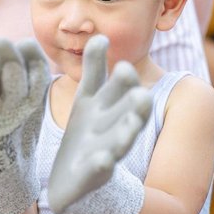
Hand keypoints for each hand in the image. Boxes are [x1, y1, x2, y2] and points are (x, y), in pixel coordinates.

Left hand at [48, 35, 151, 213]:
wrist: (71, 177)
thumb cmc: (87, 131)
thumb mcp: (88, 97)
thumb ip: (95, 67)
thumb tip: (101, 36)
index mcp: (105, 104)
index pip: (114, 85)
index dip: (116, 73)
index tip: (106, 48)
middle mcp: (109, 125)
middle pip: (126, 112)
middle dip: (135, 103)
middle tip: (142, 94)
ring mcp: (103, 150)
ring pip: (119, 140)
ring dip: (126, 133)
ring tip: (132, 126)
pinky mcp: (92, 175)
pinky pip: (98, 170)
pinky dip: (101, 165)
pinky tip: (104, 160)